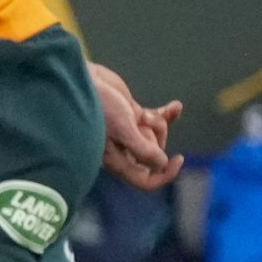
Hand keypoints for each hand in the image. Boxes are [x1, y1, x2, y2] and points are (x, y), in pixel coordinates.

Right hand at [89, 62, 183, 189]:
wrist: (84, 80)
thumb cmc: (99, 106)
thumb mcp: (122, 129)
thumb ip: (142, 149)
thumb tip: (161, 164)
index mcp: (116, 160)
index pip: (144, 180)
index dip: (164, 174)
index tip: (177, 159)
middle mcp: (122, 150)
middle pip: (154, 153)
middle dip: (155, 136)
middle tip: (139, 123)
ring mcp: (128, 133)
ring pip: (157, 134)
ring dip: (158, 122)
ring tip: (141, 112)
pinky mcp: (131, 117)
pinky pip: (157, 119)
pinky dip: (167, 114)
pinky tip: (175, 106)